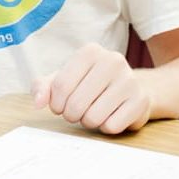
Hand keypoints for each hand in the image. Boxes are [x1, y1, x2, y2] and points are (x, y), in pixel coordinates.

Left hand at [31, 43, 151, 133]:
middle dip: (72, 115)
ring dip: (89, 122)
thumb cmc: (92, 84)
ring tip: (95, 112)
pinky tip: (112, 115)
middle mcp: (112, 60)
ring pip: (93, 118)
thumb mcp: (66, 80)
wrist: (132, 88)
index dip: (56, 103)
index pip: (60, 86)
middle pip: (75, 104)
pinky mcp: (141, 100)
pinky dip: (106, 127)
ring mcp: (129, 80)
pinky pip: (111, 126)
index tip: (61, 105)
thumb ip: (44, 87)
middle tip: (79, 111)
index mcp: (91, 51)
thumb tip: (38, 102)